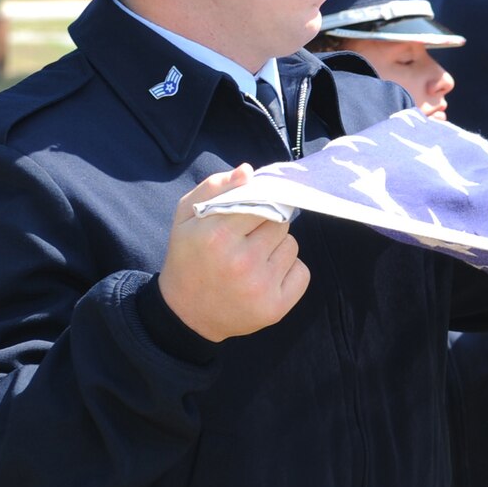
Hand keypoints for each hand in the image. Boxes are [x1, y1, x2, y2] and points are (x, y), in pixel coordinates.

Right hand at [160, 165, 309, 341]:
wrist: (185, 315)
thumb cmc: (188, 258)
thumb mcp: (187, 217)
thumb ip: (215, 187)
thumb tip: (248, 172)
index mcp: (217, 236)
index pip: (263, 202)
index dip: (257, 207)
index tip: (247, 217)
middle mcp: (242, 262)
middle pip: (281, 223)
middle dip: (267, 227)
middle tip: (246, 241)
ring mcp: (261, 287)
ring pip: (292, 246)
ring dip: (278, 249)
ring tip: (252, 261)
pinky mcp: (276, 307)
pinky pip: (302, 272)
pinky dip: (289, 272)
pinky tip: (265, 278)